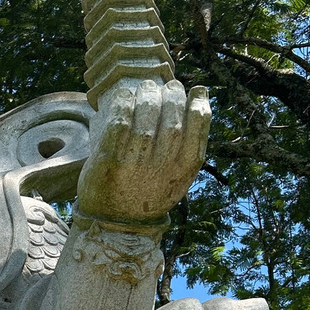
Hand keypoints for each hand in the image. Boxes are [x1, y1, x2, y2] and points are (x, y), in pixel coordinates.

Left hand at [78, 79, 210, 222]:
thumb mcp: (179, 172)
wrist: (116, 223)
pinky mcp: (109, 163)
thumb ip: (192, 138)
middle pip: (171, 122)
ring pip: (145, 123)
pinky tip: (125, 96)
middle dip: (169, 97)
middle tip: (163, 86)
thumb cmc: (151, 189)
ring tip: (145, 87)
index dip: (194, 103)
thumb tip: (201, 94)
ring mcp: (134, 166)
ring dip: (147, 98)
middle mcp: (161, 168)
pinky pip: (118, 126)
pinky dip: (123, 106)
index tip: (189, 90)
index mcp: (183, 169)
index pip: (197, 127)